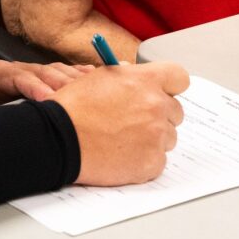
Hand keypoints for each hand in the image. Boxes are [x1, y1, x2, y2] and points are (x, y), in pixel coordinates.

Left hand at [0, 60, 92, 113]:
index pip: (17, 78)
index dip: (35, 88)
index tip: (50, 101)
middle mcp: (11, 68)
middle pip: (42, 72)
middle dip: (62, 85)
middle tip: (83, 99)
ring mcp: (24, 70)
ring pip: (54, 70)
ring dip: (74, 80)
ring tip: (96, 91)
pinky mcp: (33, 75)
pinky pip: (58, 72)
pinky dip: (77, 75)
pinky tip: (95, 79)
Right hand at [50, 62, 189, 185]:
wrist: (58, 139)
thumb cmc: (73, 108)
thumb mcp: (100, 77)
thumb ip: (128, 76)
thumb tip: (139, 78)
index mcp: (145, 80)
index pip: (180, 78)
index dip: (170, 87)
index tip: (161, 93)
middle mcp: (156, 105)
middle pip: (175, 111)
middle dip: (159, 116)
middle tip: (134, 122)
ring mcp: (156, 136)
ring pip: (168, 137)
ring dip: (151, 139)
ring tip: (122, 140)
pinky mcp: (152, 162)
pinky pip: (158, 160)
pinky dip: (143, 160)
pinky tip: (121, 155)